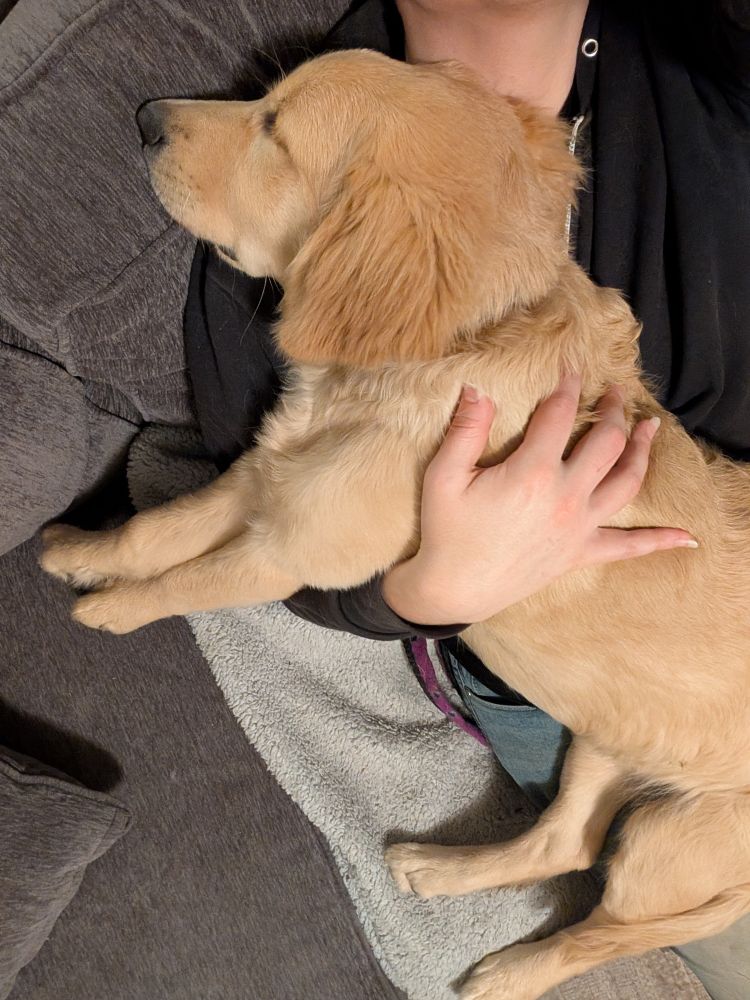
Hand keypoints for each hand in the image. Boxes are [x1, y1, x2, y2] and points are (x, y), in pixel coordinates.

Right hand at [382, 374, 696, 624]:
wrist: (455, 589)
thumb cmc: (446, 532)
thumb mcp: (445, 476)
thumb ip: (465, 429)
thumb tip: (476, 387)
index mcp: (533, 472)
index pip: (559, 414)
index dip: (566, 384)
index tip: (570, 365)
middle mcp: (566, 496)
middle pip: (606, 441)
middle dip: (614, 410)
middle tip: (615, 392)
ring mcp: (579, 526)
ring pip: (627, 481)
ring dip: (642, 451)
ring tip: (650, 427)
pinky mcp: (580, 552)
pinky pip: (628, 547)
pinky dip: (658, 541)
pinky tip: (685, 537)